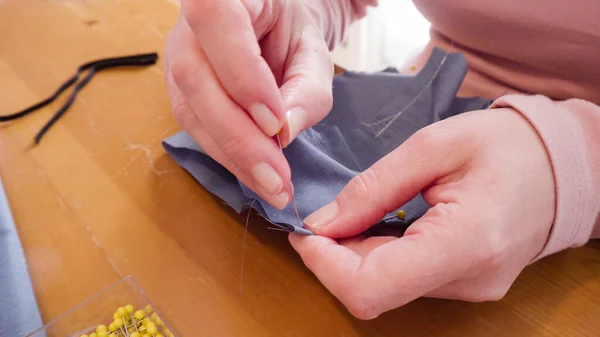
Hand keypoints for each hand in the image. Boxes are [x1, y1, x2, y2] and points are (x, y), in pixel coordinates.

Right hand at [164, 0, 333, 208]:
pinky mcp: (182, 92)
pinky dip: (230, 157)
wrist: (274, 26)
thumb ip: (306, 87)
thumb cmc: (294, 29)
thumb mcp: (313, 50)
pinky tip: (257, 175)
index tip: (276, 123)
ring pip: (192, 112)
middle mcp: (188, 26)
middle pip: (196, 80)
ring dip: (234, 157)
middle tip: (277, 180)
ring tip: (273, 187)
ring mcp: (178, 59)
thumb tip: (284, 133)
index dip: (242, 77)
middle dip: (238, 138)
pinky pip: (197, 128)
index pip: (216, 24)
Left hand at [289, 108, 555, 318]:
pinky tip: (384, 223)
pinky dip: (381, 254)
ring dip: (356, 254)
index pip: (370, 288)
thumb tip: (323, 222)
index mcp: (464, 242)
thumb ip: (373, 187)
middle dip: (334, 254)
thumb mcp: (434, 145)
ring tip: (361, 211)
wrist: (560, 166)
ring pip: (385, 287)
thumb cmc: (505, 146)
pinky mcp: (464, 285)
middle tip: (326, 213)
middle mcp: (467, 280)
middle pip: (372, 290)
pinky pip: (405, 279)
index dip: (324, 265)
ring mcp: (468, 289)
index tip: (306, 231)